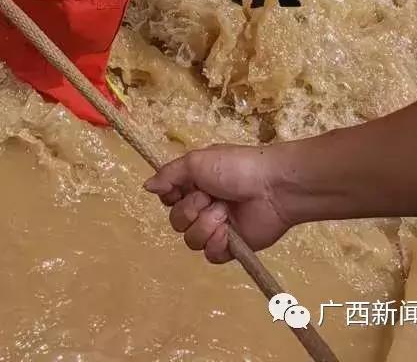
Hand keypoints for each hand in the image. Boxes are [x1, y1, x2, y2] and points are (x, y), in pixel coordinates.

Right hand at [144, 144, 292, 262]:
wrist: (272, 188)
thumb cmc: (235, 167)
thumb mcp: (196, 161)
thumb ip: (169, 175)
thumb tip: (145, 186)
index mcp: (194, 184)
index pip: (167, 198)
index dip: (169, 197)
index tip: (177, 191)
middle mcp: (202, 206)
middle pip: (176, 221)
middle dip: (190, 210)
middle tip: (210, 198)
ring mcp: (216, 228)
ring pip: (190, 240)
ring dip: (206, 225)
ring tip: (225, 213)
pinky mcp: (230, 248)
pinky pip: (210, 254)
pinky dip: (217, 243)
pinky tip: (229, 232)